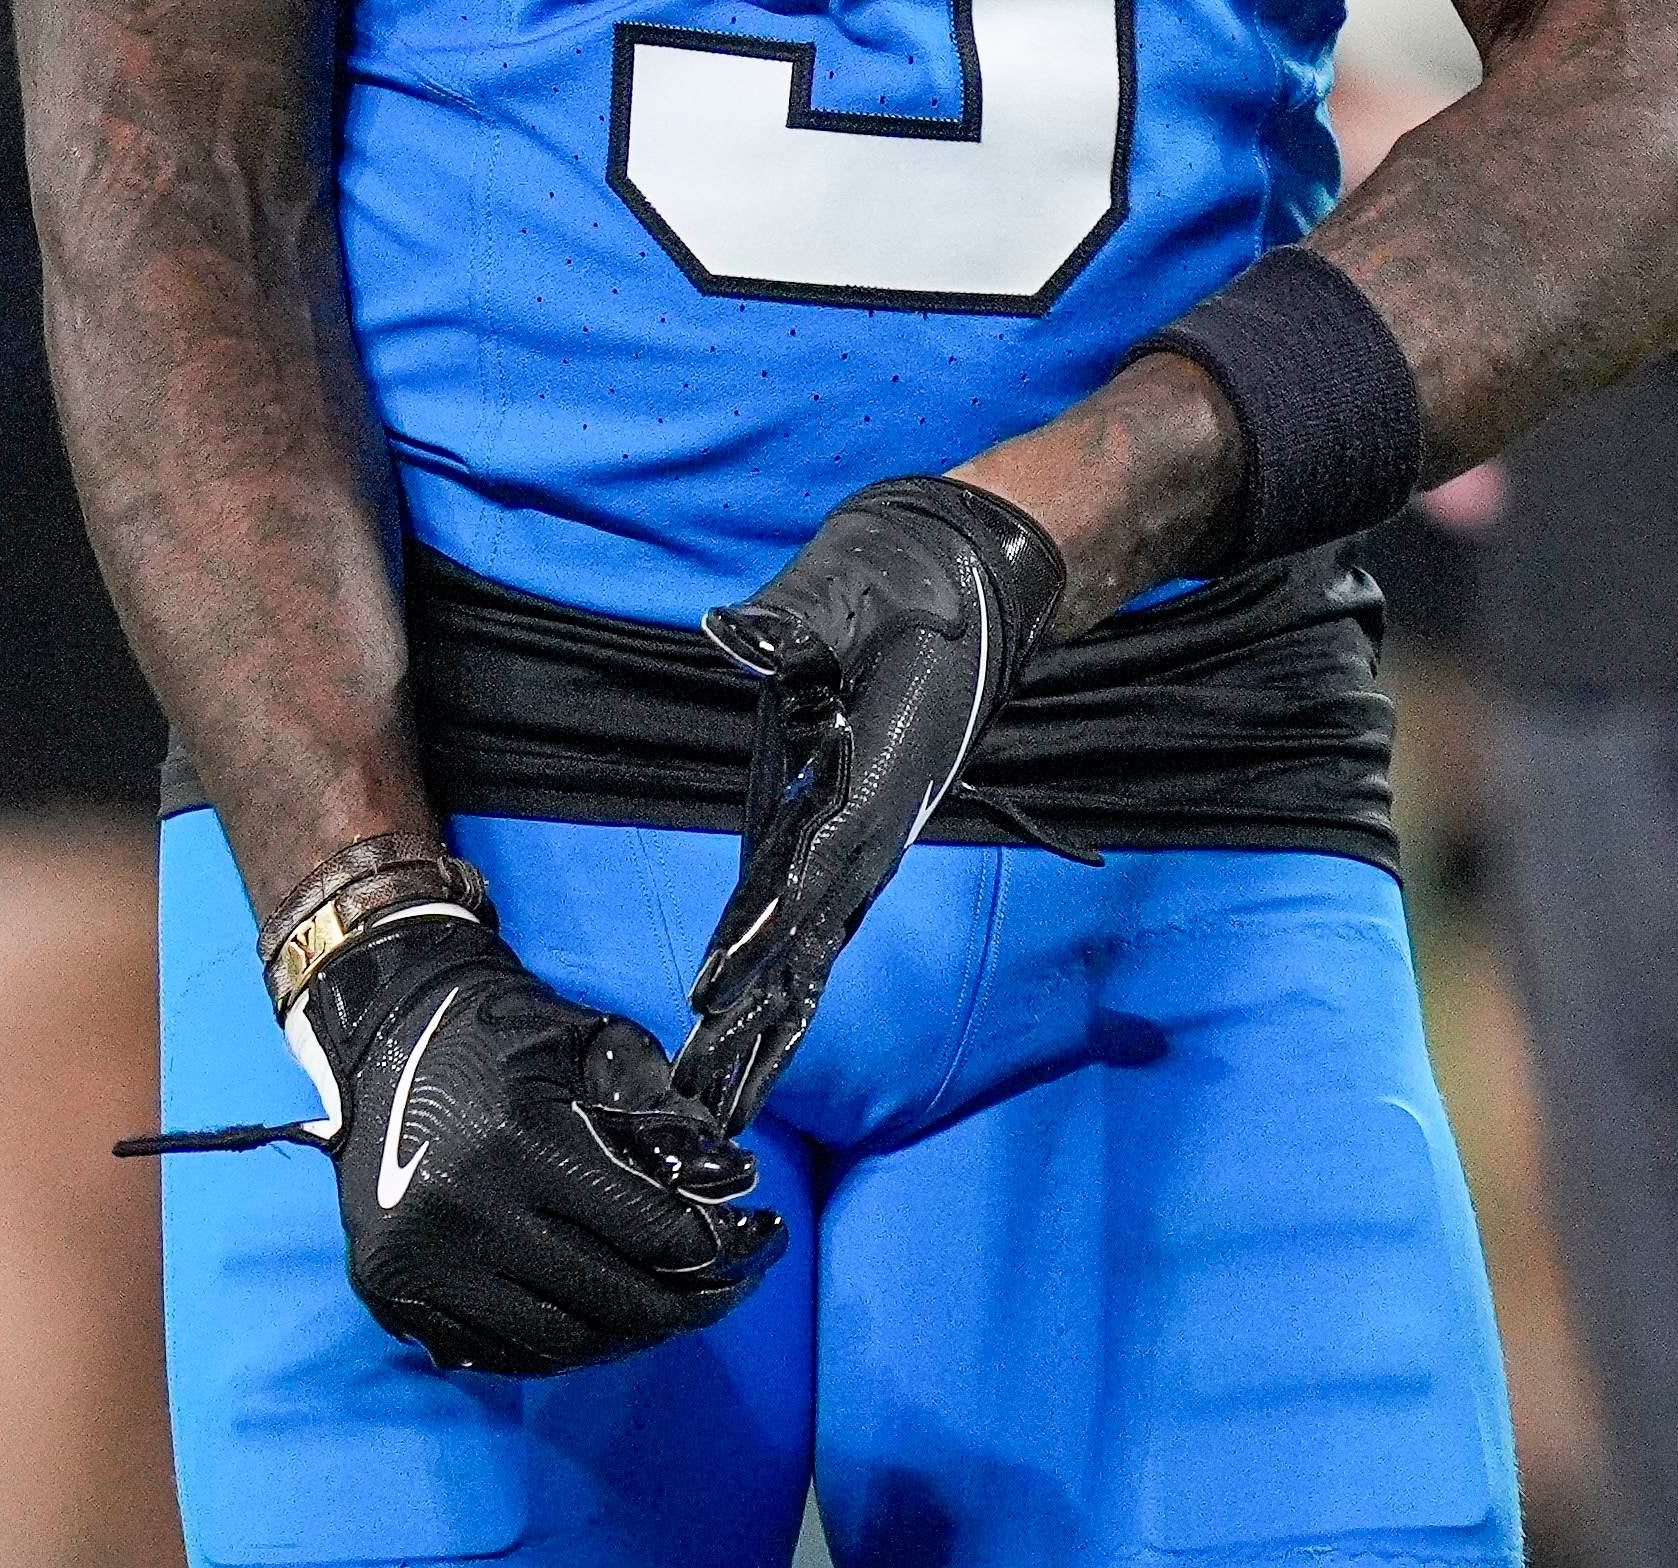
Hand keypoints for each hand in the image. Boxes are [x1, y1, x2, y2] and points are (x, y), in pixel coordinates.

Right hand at [285, 901, 779, 1373]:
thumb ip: (660, 1112)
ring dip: (629, 1337)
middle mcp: (468, 1216)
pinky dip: (559, 1349)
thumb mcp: (594, 1044)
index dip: (719, 1249)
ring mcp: (425, 1266)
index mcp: (521, 1145)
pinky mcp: (395, 1295)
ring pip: (558, 1343)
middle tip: (731, 1292)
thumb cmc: (503, 1033)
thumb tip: (729, 1180)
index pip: (648, 1231)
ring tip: (671, 1313)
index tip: (762, 1245)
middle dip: (689, 1305)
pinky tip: (600, 1325)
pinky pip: (498, 1353)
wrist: (385, 1035)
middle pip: (611, 1301)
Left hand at [676, 475, 1066, 1128]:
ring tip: (720, 1101)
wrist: (979, 576)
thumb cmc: (910, 577)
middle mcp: (875, 825)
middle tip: (699, 1092)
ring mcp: (868, 841)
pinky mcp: (856, 839)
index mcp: (874, 773)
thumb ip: (795, 624)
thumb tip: (736, 633)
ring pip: (814, 950)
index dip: (763, 928)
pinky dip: (786, 986)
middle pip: (809, 939)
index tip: (713, 989)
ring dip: (768, 1025)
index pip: (812, 864)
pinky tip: (756, 1036)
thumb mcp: (853, 586)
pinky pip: (819, 925)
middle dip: (755, 1018)